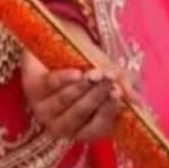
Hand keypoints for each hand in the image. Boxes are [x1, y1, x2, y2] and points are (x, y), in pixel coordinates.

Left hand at [21, 21, 136, 142]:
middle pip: (80, 115)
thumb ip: (123, 86)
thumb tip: (138, 102)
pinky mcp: (30, 88)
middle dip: (96, 97)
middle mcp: (61, 124)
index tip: (118, 95)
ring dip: (81, 88)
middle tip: (109, 79)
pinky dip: (64, 79)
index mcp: (82, 127)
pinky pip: (49, 86)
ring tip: (95, 73)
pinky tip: (76, 72)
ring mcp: (43, 108)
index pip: (97, 129)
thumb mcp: (109, 73)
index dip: (108, 113)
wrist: (61, 38)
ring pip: (64, 102)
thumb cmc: (88, 64)